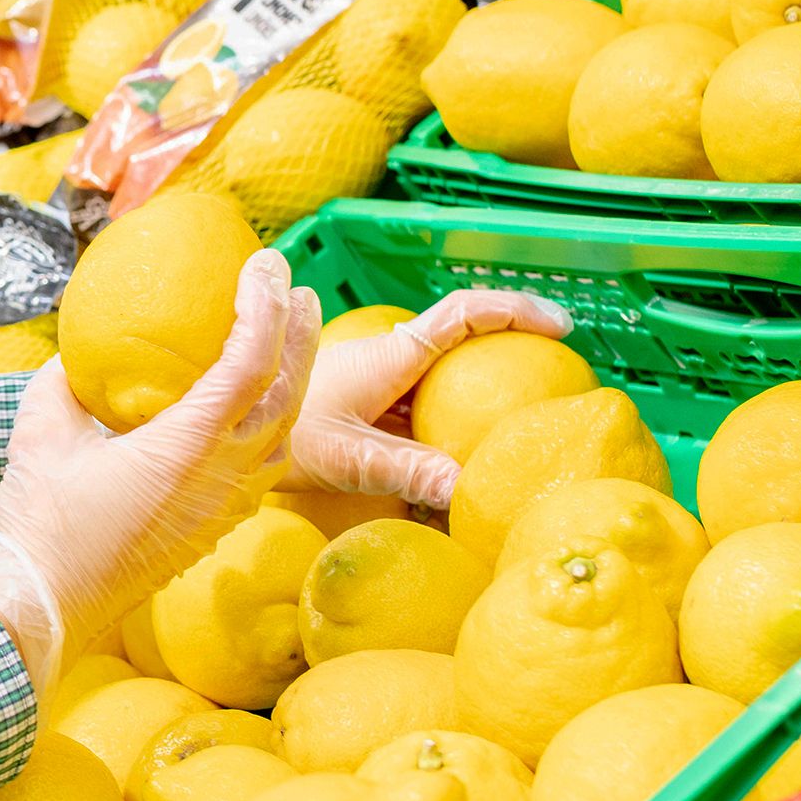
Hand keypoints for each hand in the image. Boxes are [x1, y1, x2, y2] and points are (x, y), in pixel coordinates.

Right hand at [0, 250, 319, 689]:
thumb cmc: (43, 521)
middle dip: (301, 335)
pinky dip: (274, 425)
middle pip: (288, 394)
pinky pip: (267, 466)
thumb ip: (64, 383)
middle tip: (300, 292)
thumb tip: (76, 355)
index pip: (250, 362)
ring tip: (292, 341)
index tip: (267, 265)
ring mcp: (227, 504)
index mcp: (189, 445)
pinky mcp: (219, 525)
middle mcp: (224, 475)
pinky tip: (257, 410)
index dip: (266, 306)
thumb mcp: (41, 432)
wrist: (47, 605)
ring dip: (295, 381)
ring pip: (286, 433)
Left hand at [285, 289, 572, 507]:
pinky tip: (475, 450)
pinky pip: (431, 401)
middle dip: (516, 339)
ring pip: (450, 371)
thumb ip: (407, 471)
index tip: (559, 324)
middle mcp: (395, 359)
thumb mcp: (350, 458)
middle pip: (468, 336)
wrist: (237, 435)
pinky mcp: (379, 402)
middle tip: (563, 364)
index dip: (515, 310)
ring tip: (529, 410)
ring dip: (487, 381)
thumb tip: (466, 489)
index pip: (464, 315)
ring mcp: (388, 379)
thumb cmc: (287, 438)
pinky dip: (459, 415)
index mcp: (393, 357)